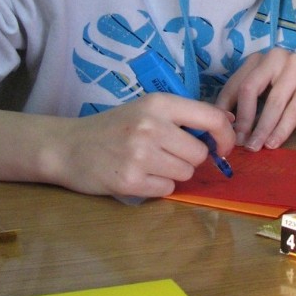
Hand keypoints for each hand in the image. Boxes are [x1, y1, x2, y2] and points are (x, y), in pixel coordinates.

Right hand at [0, 95, 234, 199]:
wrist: (67, 147)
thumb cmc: (112, 127)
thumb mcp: (146, 109)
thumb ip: (184, 115)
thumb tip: (228, 122)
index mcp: (158, 104)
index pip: (211, 118)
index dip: (226, 137)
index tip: (224, 148)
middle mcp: (150, 126)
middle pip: (199, 154)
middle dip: (188, 159)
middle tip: (165, 155)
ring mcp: (139, 154)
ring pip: (184, 174)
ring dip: (172, 174)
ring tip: (148, 164)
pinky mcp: (130, 181)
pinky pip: (166, 191)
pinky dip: (157, 188)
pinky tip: (138, 176)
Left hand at [215, 49, 295, 150]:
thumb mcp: (280, 93)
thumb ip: (258, 102)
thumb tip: (232, 127)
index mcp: (264, 58)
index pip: (236, 82)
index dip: (225, 107)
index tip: (221, 129)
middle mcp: (277, 57)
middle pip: (249, 89)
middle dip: (242, 119)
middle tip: (238, 142)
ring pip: (272, 102)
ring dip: (262, 129)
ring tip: (255, 147)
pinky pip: (293, 110)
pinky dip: (282, 129)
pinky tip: (275, 143)